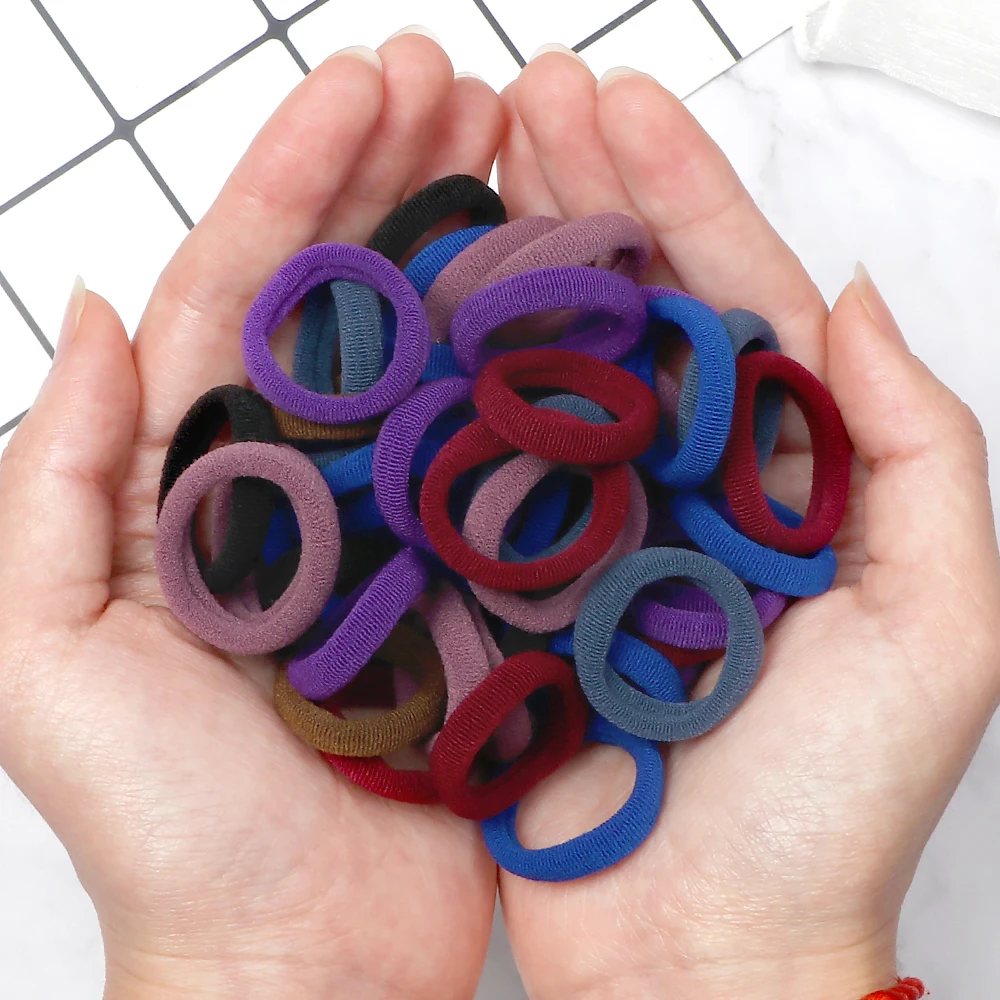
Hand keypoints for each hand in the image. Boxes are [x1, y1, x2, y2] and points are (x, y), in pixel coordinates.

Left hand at [0, 32, 504, 999]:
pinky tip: (575, 301)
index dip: (301, 179)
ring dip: (475, 248)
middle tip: (466, 84)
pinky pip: (510, 456)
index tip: (366, 87)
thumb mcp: (44, 658)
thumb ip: (50, 482)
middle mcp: (310, 482)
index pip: (247, 292)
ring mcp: (403, 524)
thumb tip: (96, 313)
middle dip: (399, 177)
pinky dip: (538, 373)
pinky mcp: (477, 579)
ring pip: (440, 359)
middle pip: (354, 300)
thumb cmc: (171, 829)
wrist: (297, 959)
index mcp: (204, 479)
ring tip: (526, 151)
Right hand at [496, 51, 999, 998]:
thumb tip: (851, 301)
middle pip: (628, 315)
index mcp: (775, 478)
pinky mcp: (507, 588)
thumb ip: (912, 455)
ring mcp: (581, 532)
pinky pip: (473, 471)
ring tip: (472, 161)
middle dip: (588, 196)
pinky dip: (447, 389)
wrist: (697, 954)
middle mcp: (673, 489)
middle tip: (535, 97)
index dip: (682, 198)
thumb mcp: (936, 628)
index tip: (625, 107)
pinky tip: (415, 309)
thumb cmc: (823, 813)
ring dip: (512, 264)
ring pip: (542, 373)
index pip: (729, 305)